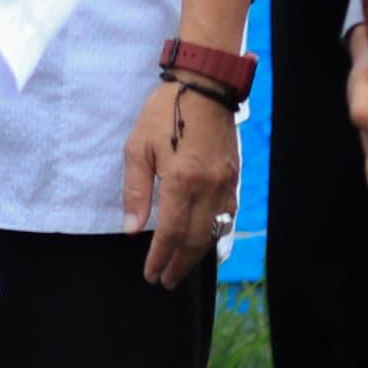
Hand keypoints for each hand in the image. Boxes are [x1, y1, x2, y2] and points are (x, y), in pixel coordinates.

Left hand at [126, 77, 242, 287]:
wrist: (205, 87)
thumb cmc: (165, 112)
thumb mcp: (138, 147)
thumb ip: (136, 190)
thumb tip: (132, 228)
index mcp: (182, 180)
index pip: (171, 233)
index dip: (160, 257)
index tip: (150, 274)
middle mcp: (209, 187)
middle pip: (196, 240)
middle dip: (179, 264)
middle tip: (165, 280)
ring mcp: (226, 183)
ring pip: (215, 231)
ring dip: (198, 254)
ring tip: (181, 267)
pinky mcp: (235, 177)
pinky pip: (228, 215)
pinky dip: (216, 234)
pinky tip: (205, 241)